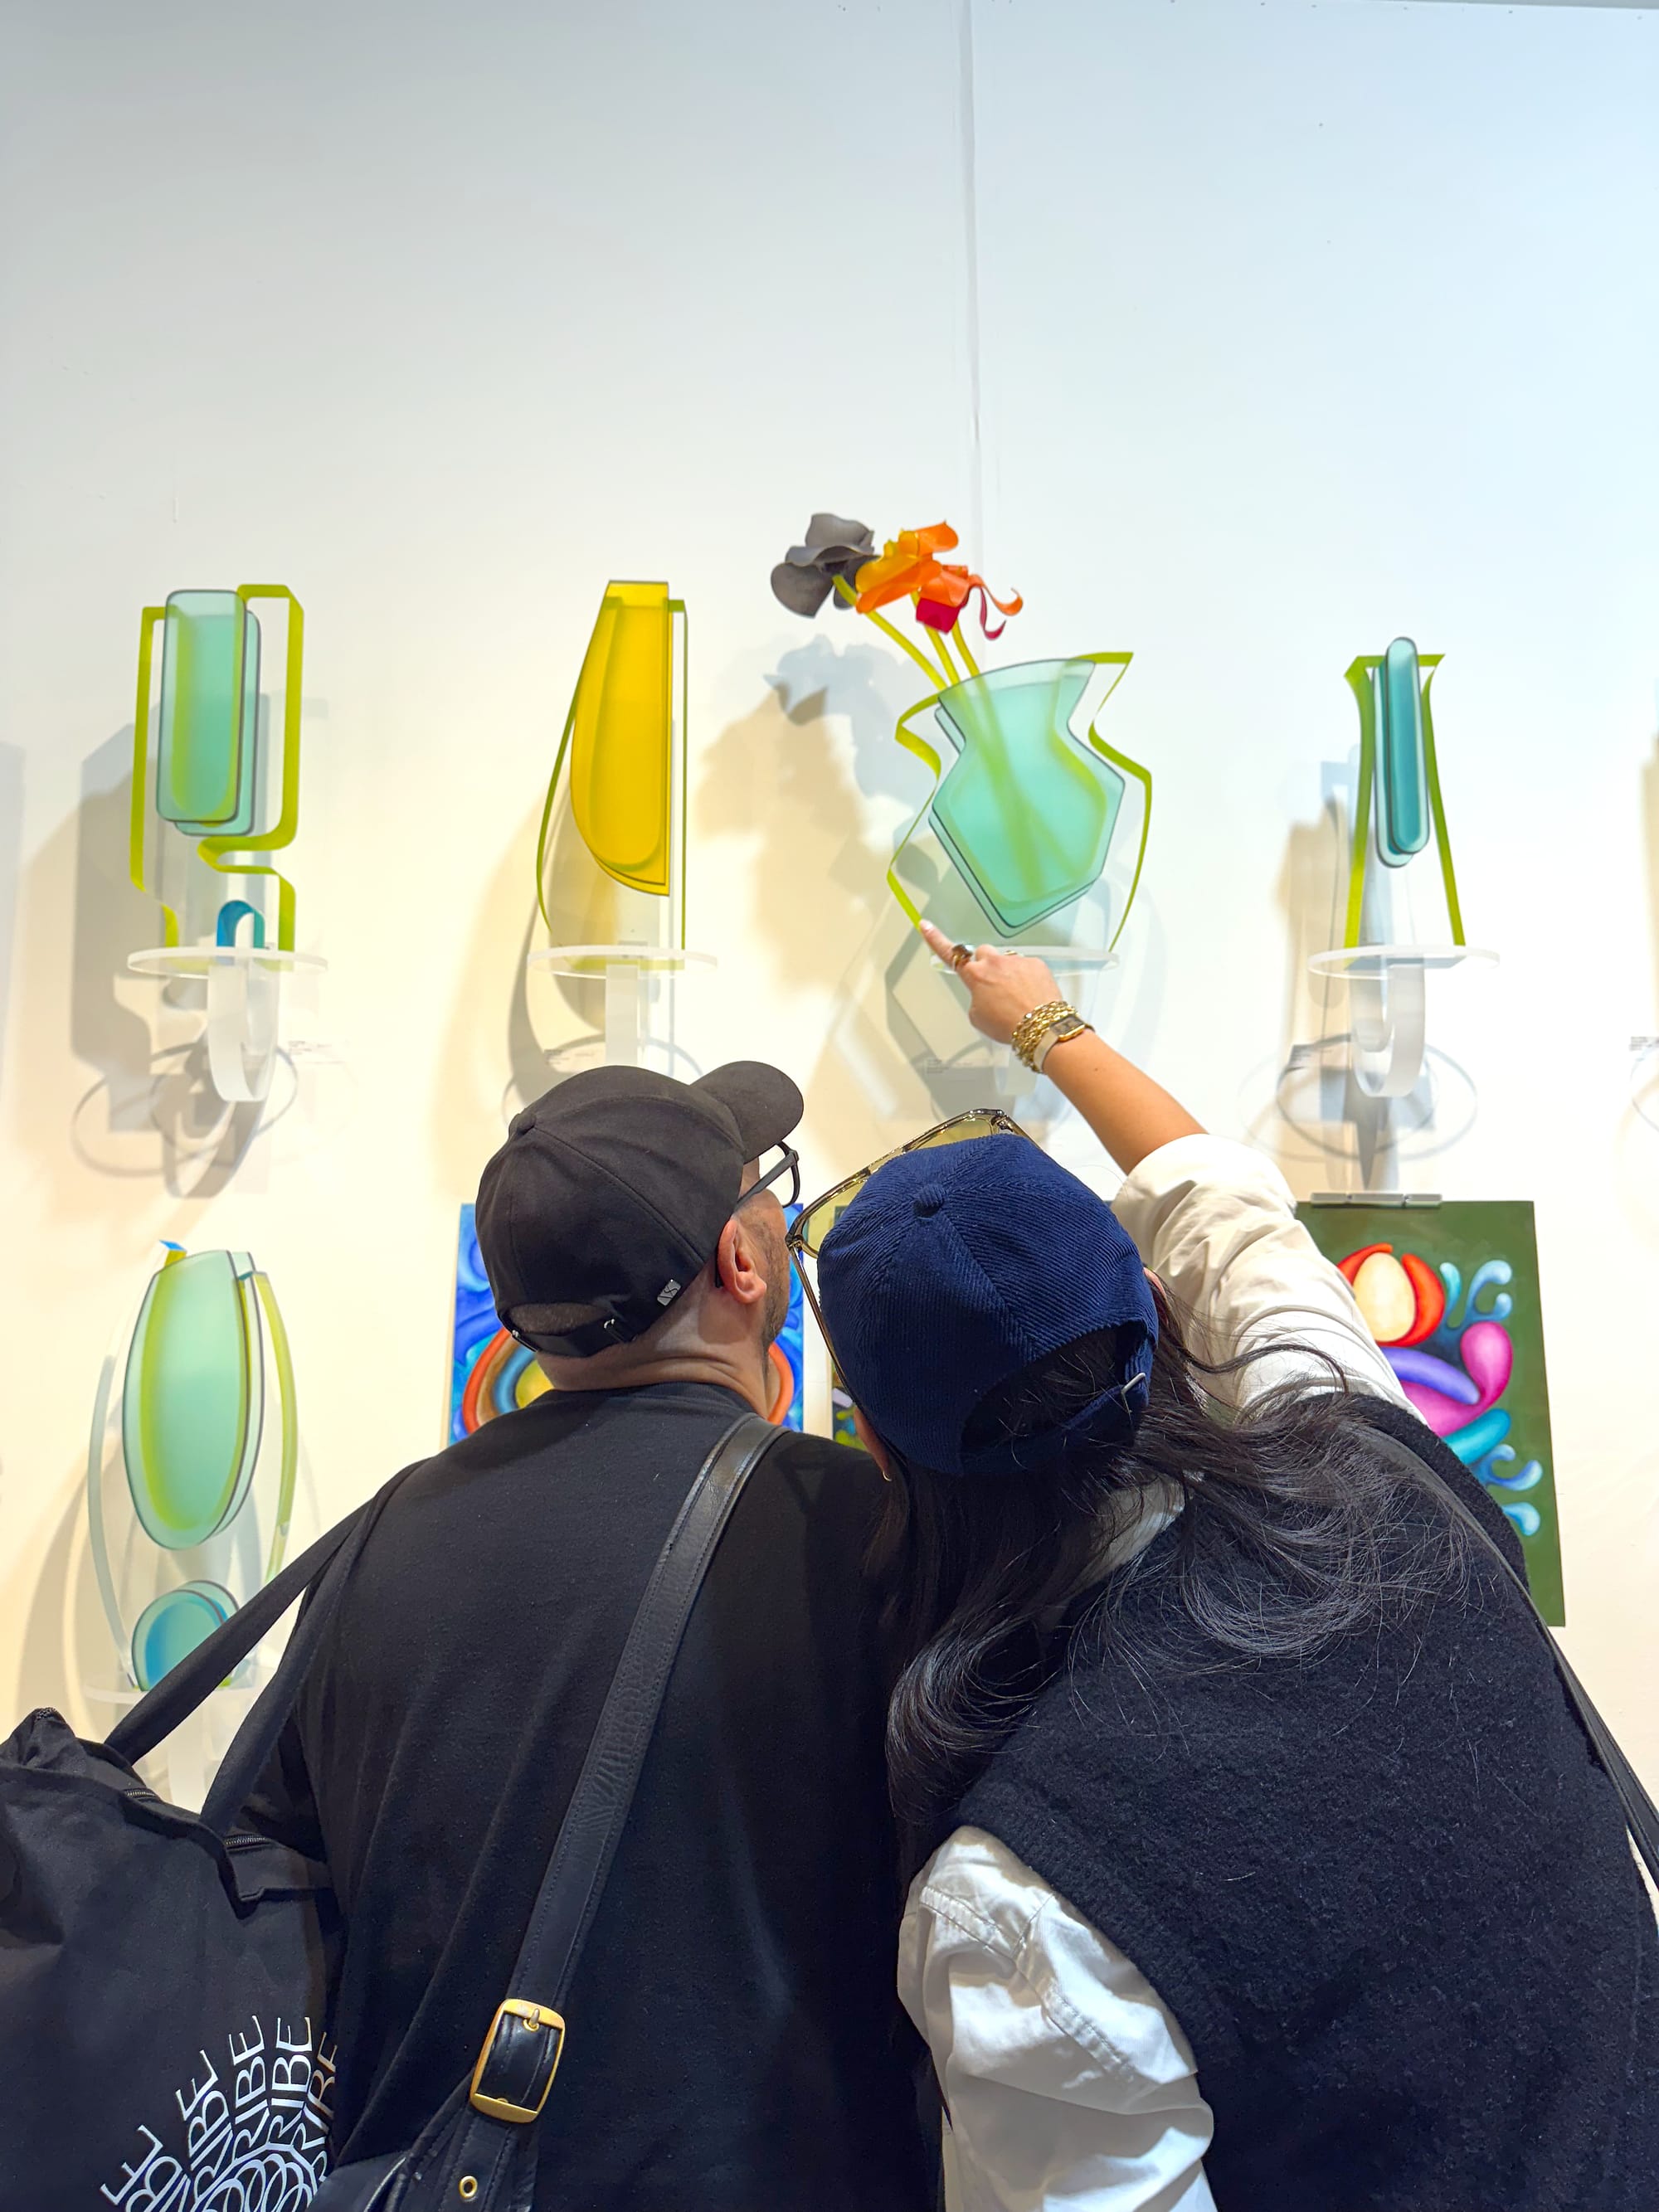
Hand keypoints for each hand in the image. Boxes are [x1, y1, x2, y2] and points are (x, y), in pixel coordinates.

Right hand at [918, 920, 1062, 1046]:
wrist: (1041, 1027)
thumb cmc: (1008, 1025)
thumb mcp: (978, 1018)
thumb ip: (977, 999)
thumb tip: (986, 994)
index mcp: (975, 975)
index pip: (949, 953)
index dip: (935, 939)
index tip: (926, 926)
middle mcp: (994, 963)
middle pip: (983, 954)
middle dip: (985, 965)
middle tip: (993, 985)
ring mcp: (1016, 961)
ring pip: (1006, 961)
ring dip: (1008, 974)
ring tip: (1017, 997)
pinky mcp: (1036, 963)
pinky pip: (1026, 966)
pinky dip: (1027, 978)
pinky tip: (1031, 995)